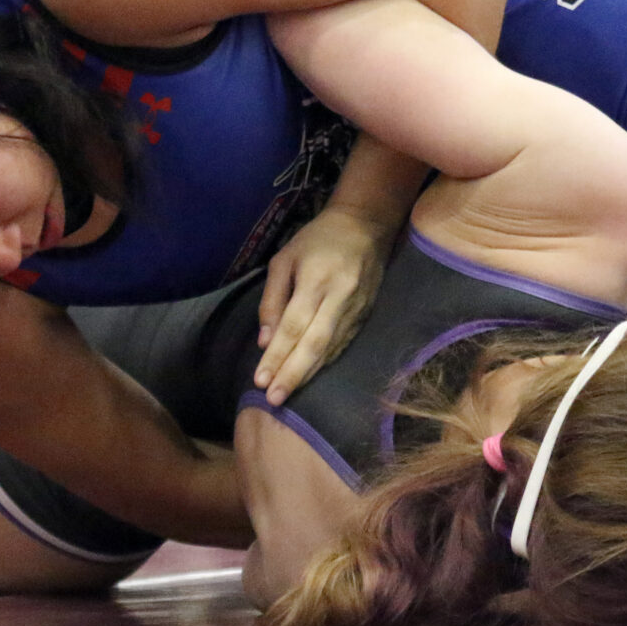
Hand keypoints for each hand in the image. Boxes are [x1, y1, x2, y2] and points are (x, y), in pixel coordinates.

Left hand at [254, 205, 391, 404]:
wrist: (366, 225)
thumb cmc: (317, 239)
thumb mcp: (284, 259)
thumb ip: (272, 299)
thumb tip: (265, 341)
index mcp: (316, 280)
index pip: (293, 327)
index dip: (277, 356)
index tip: (260, 381)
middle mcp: (339, 298)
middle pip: (314, 344)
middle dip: (293, 374)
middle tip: (274, 400)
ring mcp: (357, 309)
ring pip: (332, 349)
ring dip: (309, 375)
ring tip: (287, 395)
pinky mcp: (366, 315)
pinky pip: (343, 345)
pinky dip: (325, 363)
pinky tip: (310, 376)